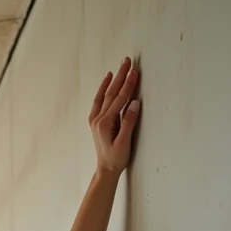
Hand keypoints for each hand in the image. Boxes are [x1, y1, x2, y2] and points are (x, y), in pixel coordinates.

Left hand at [89, 56, 139, 175]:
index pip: (119, 99)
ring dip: (113, 80)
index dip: (128, 85)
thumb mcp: (125, 142)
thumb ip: (128, 122)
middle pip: (111, 93)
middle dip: (120, 76)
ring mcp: (95, 119)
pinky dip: (104, 89)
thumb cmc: (116, 158)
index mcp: (105, 123)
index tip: (135, 71)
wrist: (105, 169)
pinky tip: (107, 80)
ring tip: (119, 67)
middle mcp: (98, 119)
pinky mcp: (96, 121)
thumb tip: (134, 103)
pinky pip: (99, 100)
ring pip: (105, 95)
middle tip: (127, 61)